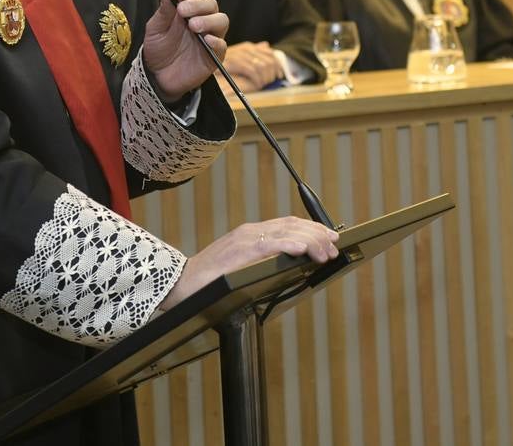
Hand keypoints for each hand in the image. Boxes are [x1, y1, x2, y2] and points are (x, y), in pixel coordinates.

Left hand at [141, 0, 227, 101]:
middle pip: (210, 3)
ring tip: (193, 26)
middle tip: (182, 10)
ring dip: (209, 20)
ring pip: (221, 20)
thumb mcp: (155, 30)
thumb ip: (163, 13)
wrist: (158, 76)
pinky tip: (206, 40)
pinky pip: (222, 45)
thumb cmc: (158, 49)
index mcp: (186, 9)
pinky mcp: (215, 55)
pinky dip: (216, 41)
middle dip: (197, 4)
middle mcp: (201, 19)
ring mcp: (210, 36)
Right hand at [158, 217, 340, 312]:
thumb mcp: (241, 269)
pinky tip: (302, 250)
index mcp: (251, 235)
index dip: (311, 229)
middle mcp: (250, 232)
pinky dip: (288, 245)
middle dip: (317, 234)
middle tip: (334, 245)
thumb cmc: (208, 281)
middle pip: (291, 226)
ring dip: (310, 241)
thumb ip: (261, 264)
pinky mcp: (239, 251)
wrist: (178, 285)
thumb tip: (289, 269)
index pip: (288, 225)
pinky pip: (269, 245)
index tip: (329, 237)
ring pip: (285, 233)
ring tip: (325, 250)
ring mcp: (245, 240)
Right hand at [221, 41, 282, 91]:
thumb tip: (266, 45)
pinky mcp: (234, 62)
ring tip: (264, 83)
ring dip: (266, 78)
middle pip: (269, 60)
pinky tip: (257, 85)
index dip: (277, 65)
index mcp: (249, 47)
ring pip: (263, 66)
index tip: (280, 75)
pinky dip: (257, 80)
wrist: (205, 67)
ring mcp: (240, 54)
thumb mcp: (242, 60)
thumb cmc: (223, 66)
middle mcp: (246, 48)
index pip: (270, 53)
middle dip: (273, 72)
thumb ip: (253, 52)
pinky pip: (252, 71)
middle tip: (273, 80)